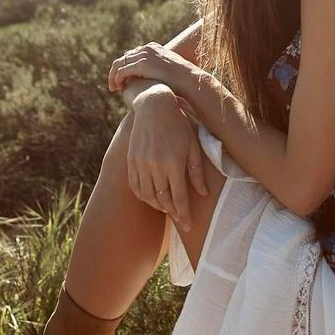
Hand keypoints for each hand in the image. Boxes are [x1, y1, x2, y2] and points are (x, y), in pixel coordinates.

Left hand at [108, 42, 192, 92]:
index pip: (133, 54)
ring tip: (114, 88)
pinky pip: (122, 71)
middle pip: (124, 58)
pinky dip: (117, 79)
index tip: (124, 78)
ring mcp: (144, 55)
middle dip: (117, 70)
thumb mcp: (171, 70)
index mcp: (153, 47)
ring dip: (114, 76)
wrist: (189, 80)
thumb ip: (161, 69)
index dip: (126, 66)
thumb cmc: (183, 79)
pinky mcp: (141, 64)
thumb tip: (159, 77)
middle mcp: (147, 48)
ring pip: (120, 64)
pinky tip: (118, 88)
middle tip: (114, 84)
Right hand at [127, 92, 208, 230]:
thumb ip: (197, 173)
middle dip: (173, 213)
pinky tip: (153, 198)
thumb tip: (203, 195)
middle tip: (180, 220)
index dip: (184, 214)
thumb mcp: (193, 147)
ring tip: (169, 209)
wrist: (154, 107)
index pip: (179, 198)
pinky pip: (136, 187)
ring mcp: (140, 164)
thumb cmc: (179, 127)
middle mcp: (155, 166)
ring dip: (158, 206)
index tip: (188, 227)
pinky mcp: (131, 161)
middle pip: (163, 200)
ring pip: (148, 196)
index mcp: (173, 163)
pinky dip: (144, 197)